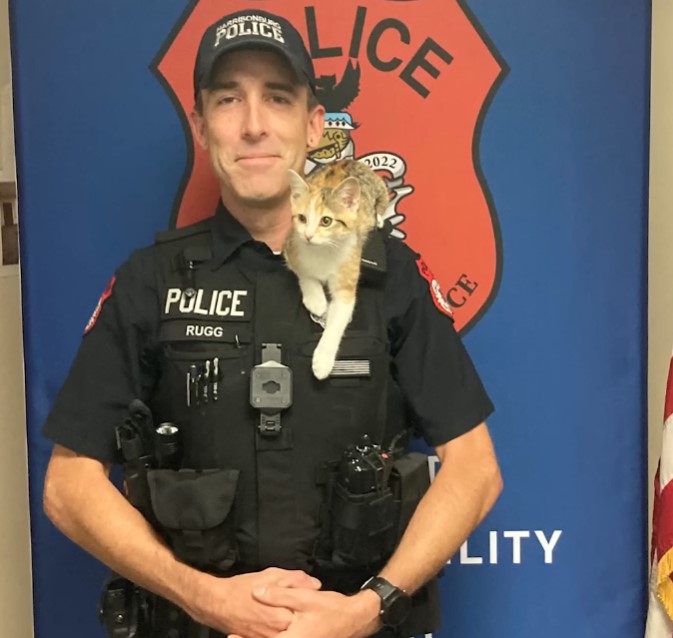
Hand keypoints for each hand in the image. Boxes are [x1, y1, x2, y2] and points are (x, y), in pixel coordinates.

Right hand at [189, 568, 321, 637]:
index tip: (316, 600)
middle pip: (298, 626)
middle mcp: (276, 633)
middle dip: (304, 617)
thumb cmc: (241, 588)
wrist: (216, 604)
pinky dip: (280, 631)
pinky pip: (274, 637)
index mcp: (282, 616)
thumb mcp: (270, 576)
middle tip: (304, 608)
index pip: (306, 614)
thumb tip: (316, 584)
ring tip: (287, 612)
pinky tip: (279, 622)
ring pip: (288, 633)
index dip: (312, 606)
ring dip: (293, 625)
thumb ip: (295, 580)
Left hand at [228, 587, 381, 637]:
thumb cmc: (331, 609)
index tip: (231, 635)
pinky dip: (274, 637)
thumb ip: (280, 595)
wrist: (354, 620)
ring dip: (261, 637)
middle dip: (252, 637)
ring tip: (243, 632)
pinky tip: (267, 632)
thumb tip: (257, 591)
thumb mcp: (305, 598)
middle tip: (232, 634)